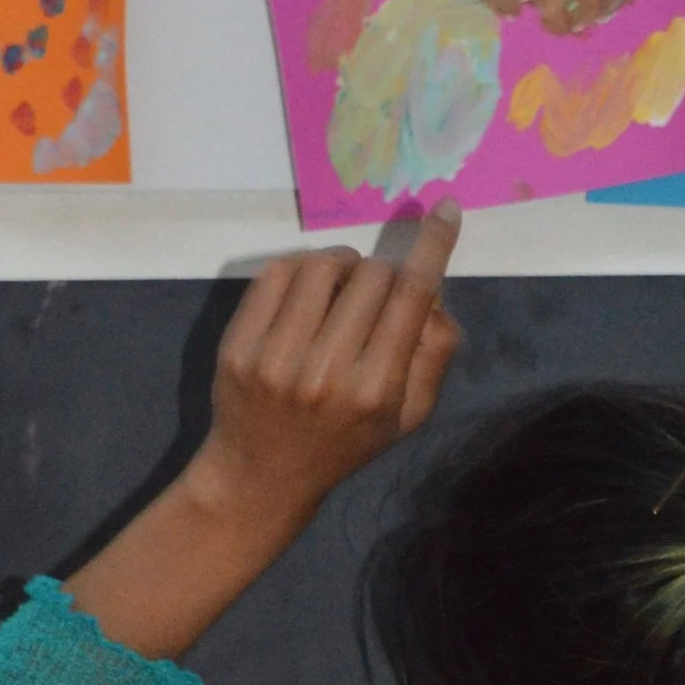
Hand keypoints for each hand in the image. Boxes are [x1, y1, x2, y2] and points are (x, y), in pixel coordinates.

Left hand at [67, 207, 462, 662]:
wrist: (262, 476)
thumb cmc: (344, 444)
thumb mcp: (407, 418)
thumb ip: (432, 356)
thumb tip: (434, 293)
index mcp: (376, 390)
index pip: (412, 298)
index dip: (433, 247)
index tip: (445, 208)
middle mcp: (326, 372)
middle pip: (371, 277)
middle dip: (382, 273)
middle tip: (375, 295)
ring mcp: (276, 357)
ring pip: (321, 266)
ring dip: (339, 265)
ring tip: (339, 288)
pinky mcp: (239, 345)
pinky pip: (277, 274)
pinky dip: (299, 269)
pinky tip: (306, 292)